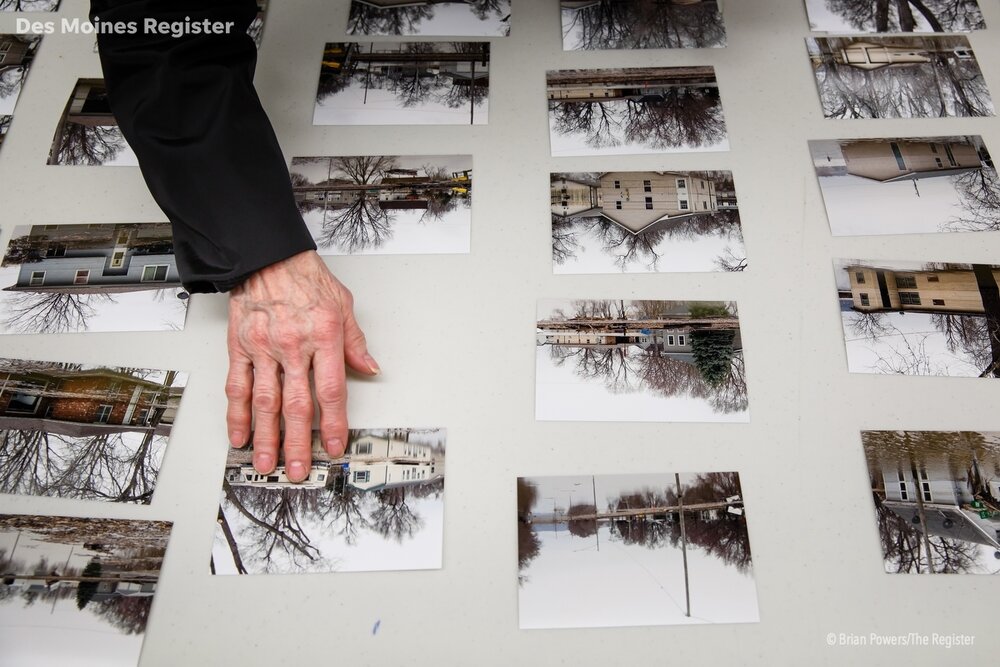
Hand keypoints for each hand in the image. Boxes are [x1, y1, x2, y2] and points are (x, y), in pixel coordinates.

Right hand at [225, 250, 378, 481]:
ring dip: (266, 437)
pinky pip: (237, 385)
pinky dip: (238, 414)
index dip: (334, 422)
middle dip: (298, 443)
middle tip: (299, 469)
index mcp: (323, 336)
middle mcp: (292, 345)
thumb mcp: (343, 304)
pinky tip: (240, 434)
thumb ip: (355, 341)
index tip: (336, 445)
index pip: (330, 390)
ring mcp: (263, 347)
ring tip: (268, 462)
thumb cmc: (305, 276)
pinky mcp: (240, 346)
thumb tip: (370, 367)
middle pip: (296, 405)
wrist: (266, 254)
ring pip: (264, 402)